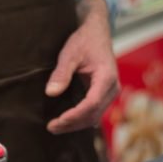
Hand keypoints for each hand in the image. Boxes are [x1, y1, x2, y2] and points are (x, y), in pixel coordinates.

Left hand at [46, 0, 118, 133]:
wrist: (97, 33)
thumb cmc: (84, 41)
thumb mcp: (69, 53)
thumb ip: (61, 73)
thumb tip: (50, 93)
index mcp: (106, 77)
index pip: (92, 103)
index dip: (75, 115)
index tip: (58, 120)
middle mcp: (112, 88)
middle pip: (93, 114)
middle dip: (72, 124)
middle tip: (51, 128)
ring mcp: (110, 93)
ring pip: (94, 117)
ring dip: (75, 124)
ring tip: (55, 127)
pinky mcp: (105, 95)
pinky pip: (94, 112)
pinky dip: (80, 119)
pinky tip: (65, 121)